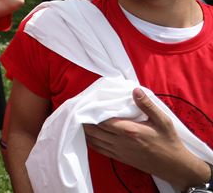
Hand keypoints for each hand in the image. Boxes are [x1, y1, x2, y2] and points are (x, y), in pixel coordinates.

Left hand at [84, 88, 210, 189]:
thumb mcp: (162, 121)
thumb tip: (135, 90)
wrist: (174, 166)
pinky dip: (91, 141)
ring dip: (86, 130)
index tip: (88, 103)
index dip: (92, 112)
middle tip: (82, 110)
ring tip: (83, 120)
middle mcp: (120, 142)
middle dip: (85, 120)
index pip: (102, 120)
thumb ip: (147, 105)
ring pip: (93, 140)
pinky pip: (99, 149)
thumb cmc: (169, 142)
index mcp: (129, 131)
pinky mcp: (119, 158)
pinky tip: (90, 134)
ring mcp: (118, 151)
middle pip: (93, 130)